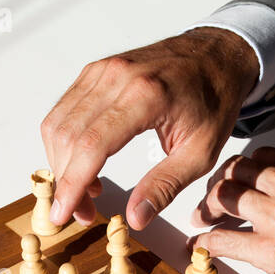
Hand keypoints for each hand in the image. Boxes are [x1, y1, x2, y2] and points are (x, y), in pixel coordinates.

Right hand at [40, 28, 257, 230]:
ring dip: (62, 164)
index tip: (62, 214)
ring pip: (58, 124)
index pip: (91, 146)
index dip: (71, 185)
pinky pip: (64, 110)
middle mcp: (116, 77)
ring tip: (87, 191)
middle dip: (66, 182)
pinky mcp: (96, 71)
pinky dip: (65, 143)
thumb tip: (135, 219)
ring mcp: (102, 70)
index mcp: (145, 96)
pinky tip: (85, 165)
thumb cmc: (214, 100)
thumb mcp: (201, 153)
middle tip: (83, 212)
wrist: (216, 55)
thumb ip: (165, 186)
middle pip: (68, 138)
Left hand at [191, 147, 274, 273]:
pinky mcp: (271, 251)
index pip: (262, 157)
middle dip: (220, 184)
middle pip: (236, 172)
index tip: (240, 180)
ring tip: (200, 220)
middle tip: (212, 200)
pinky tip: (198, 247)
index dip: (244, 169)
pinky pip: (225, 241)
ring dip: (206, 210)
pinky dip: (205, 243)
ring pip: (223, 199)